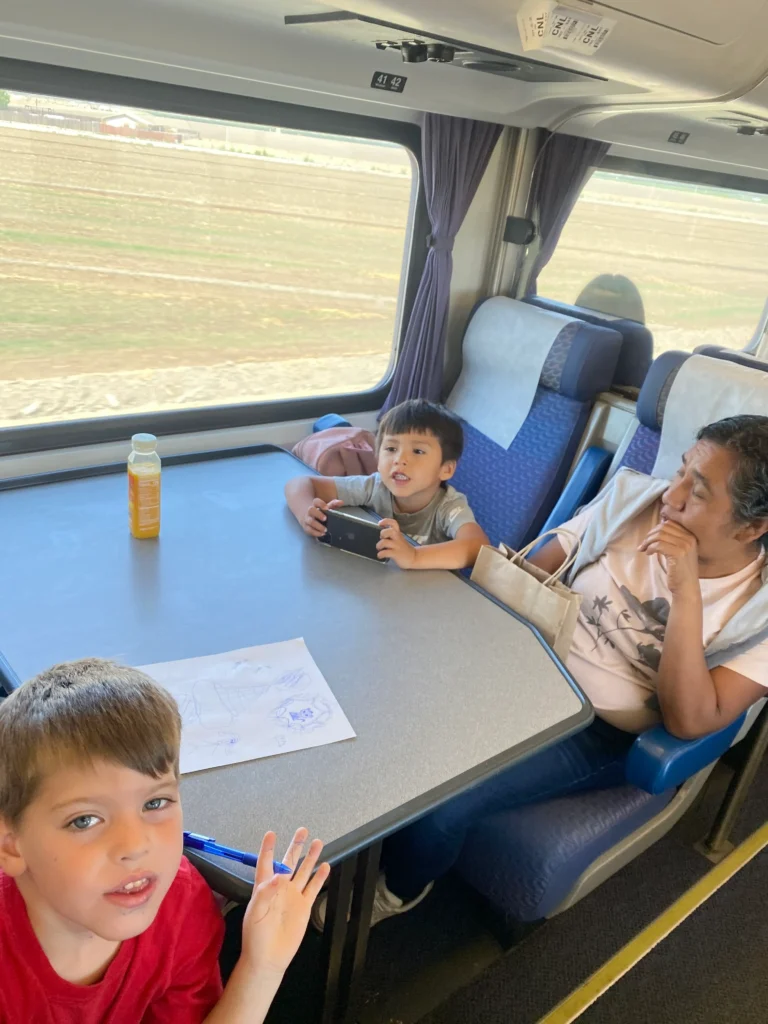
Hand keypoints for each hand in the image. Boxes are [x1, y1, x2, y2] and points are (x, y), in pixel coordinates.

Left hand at [240, 829, 329, 975]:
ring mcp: (293, 896)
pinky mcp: (304, 906)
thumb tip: (278, 875)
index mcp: (263, 887)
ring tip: (318, 842)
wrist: (269, 957)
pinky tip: (325, 866)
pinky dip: (320, 878)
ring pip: (304, 872)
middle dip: (296, 846)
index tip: (271, 833)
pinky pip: (313, 888)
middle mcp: (280, 888)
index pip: (266, 862)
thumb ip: (265, 892)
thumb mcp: (255, 912)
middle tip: (303, 830)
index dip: (268, 848)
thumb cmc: (255, 935)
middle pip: (289, 862)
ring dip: (310, 857)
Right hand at [303, 497, 343, 537]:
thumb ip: (334, 504)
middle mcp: (310, 511)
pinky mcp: (306, 527)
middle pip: (311, 510)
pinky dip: (315, 533)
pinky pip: (309, 530)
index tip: (326, 508)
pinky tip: (322, 534)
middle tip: (325, 519)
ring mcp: (307, 519)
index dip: (321, 504)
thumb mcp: (327, 507)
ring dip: (318, 526)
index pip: (316, 501)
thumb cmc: (321, 511)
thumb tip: (341, 502)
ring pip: (310, 521)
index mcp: (315, 505)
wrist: (309, 516)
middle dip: (318, 514)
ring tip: (325, 530)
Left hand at [377, 518, 416, 568]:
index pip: (393, 523)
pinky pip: (385, 553)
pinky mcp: (396, 554)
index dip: (385, 521)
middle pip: (389, 531)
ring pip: (385, 542)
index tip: (379, 523)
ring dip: (379, 545)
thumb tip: (380, 534)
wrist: (414, 557)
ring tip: (379, 548)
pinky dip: (380, 554)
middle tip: (381, 538)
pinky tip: (380, 555)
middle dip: (383, 533)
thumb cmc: (404, 548)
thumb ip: (391, 535)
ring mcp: (397, 546)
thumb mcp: (399, 538)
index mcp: (398, 533)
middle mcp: (398, 538)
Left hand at [638, 519, 699, 596]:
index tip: (649, 538)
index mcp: (690, 536)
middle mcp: (689, 538)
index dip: (656, 528)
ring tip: (644, 549)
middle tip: (644, 544)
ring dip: (648, 541)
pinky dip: (650, 548)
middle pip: (664, 527)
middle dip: (650, 534)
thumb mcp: (679, 551)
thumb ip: (672, 540)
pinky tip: (648, 554)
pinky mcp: (678, 554)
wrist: (687, 588)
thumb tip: (655, 530)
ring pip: (659, 535)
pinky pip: (658, 545)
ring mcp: (684, 546)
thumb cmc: (680, 571)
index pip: (670, 523)